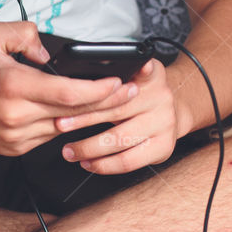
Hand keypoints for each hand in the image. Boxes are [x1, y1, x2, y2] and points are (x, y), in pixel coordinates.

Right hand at [0, 21, 133, 156]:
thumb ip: (26, 34)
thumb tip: (48, 52)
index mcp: (14, 86)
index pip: (70, 94)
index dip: (101, 91)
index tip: (120, 83)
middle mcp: (16, 116)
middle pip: (75, 114)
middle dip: (107, 104)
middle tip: (131, 93)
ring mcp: (14, 137)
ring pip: (63, 128)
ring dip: (88, 117)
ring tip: (110, 103)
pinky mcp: (11, 149)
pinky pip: (47, 137)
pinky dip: (62, 124)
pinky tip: (74, 114)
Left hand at [52, 58, 185, 174]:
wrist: (170, 114)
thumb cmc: (139, 96)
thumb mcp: (132, 78)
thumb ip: (111, 79)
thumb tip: (78, 83)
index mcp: (152, 76)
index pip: (148, 69)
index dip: (143, 68)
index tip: (140, 66)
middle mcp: (162, 98)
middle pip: (119, 109)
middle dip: (84, 119)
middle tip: (61, 124)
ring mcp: (165, 123)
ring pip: (120, 139)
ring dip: (89, 148)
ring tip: (70, 151)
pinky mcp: (163, 147)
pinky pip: (128, 161)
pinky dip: (104, 165)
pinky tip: (89, 162)